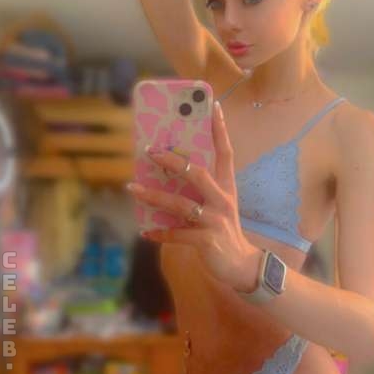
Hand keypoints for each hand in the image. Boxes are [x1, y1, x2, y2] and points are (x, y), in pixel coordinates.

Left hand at [127, 101, 261, 290]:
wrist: (242, 267)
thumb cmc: (224, 232)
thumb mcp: (217, 208)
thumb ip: (198, 193)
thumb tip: (165, 179)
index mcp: (226, 188)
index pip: (225, 153)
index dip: (220, 130)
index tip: (215, 106)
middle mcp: (222, 200)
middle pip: (198, 174)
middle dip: (173, 161)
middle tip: (151, 151)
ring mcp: (215, 220)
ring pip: (180, 204)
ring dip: (153, 196)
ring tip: (132, 189)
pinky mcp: (206, 240)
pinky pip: (177, 234)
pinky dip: (159, 233)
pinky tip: (145, 231)